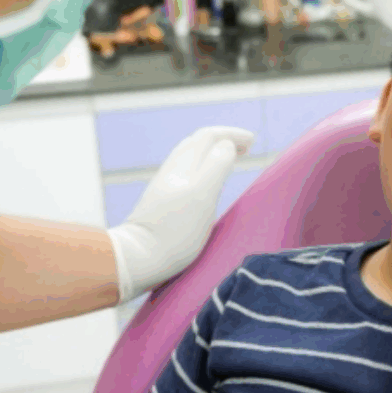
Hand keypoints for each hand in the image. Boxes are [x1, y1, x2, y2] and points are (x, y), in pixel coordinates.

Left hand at [108, 126, 253, 302]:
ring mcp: (164, 186)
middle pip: (197, 142)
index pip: (208, 136)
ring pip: (189, 157)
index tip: (253, 140)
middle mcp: (172, 171)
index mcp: (184, 166)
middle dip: (223, 139)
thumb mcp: (202, 196)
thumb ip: (216, 166)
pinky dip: (202, 167)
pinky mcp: (160, 202)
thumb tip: (226, 145)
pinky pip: (185, 172)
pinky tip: (206, 182)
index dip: (232, 134)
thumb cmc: (175, 232)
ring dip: (212, 152)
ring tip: (229, 158)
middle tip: (246, 147)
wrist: (138, 258)